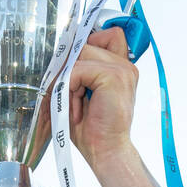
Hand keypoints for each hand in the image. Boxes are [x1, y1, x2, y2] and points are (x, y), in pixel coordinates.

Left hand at [67, 26, 137, 171]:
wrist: (104, 152)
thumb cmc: (92, 129)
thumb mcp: (81, 93)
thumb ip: (78, 70)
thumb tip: (62, 52)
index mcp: (121, 68)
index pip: (107, 34)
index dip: (88, 44)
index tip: (74, 68)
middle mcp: (125, 65)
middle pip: (88, 43)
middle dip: (72, 67)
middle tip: (71, 95)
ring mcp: (122, 69)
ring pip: (81, 54)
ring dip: (70, 80)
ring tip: (75, 104)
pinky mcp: (114, 76)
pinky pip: (79, 70)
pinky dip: (70, 88)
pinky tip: (77, 108)